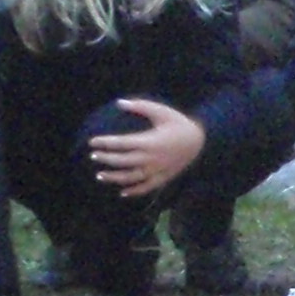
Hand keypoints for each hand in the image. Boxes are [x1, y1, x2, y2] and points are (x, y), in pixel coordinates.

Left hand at [90, 97, 204, 197]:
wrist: (201, 140)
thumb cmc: (179, 124)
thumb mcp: (162, 111)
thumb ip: (140, 106)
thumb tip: (119, 103)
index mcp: (149, 141)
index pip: (121, 143)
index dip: (105, 143)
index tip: (93, 141)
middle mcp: (151, 158)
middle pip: (122, 161)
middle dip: (106, 159)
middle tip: (93, 156)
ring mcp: (157, 170)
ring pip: (131, 177)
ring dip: (114, 178)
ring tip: (99, 175)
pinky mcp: (163, 178)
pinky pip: (146, 188)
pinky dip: (133, 191)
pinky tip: (122, 192)